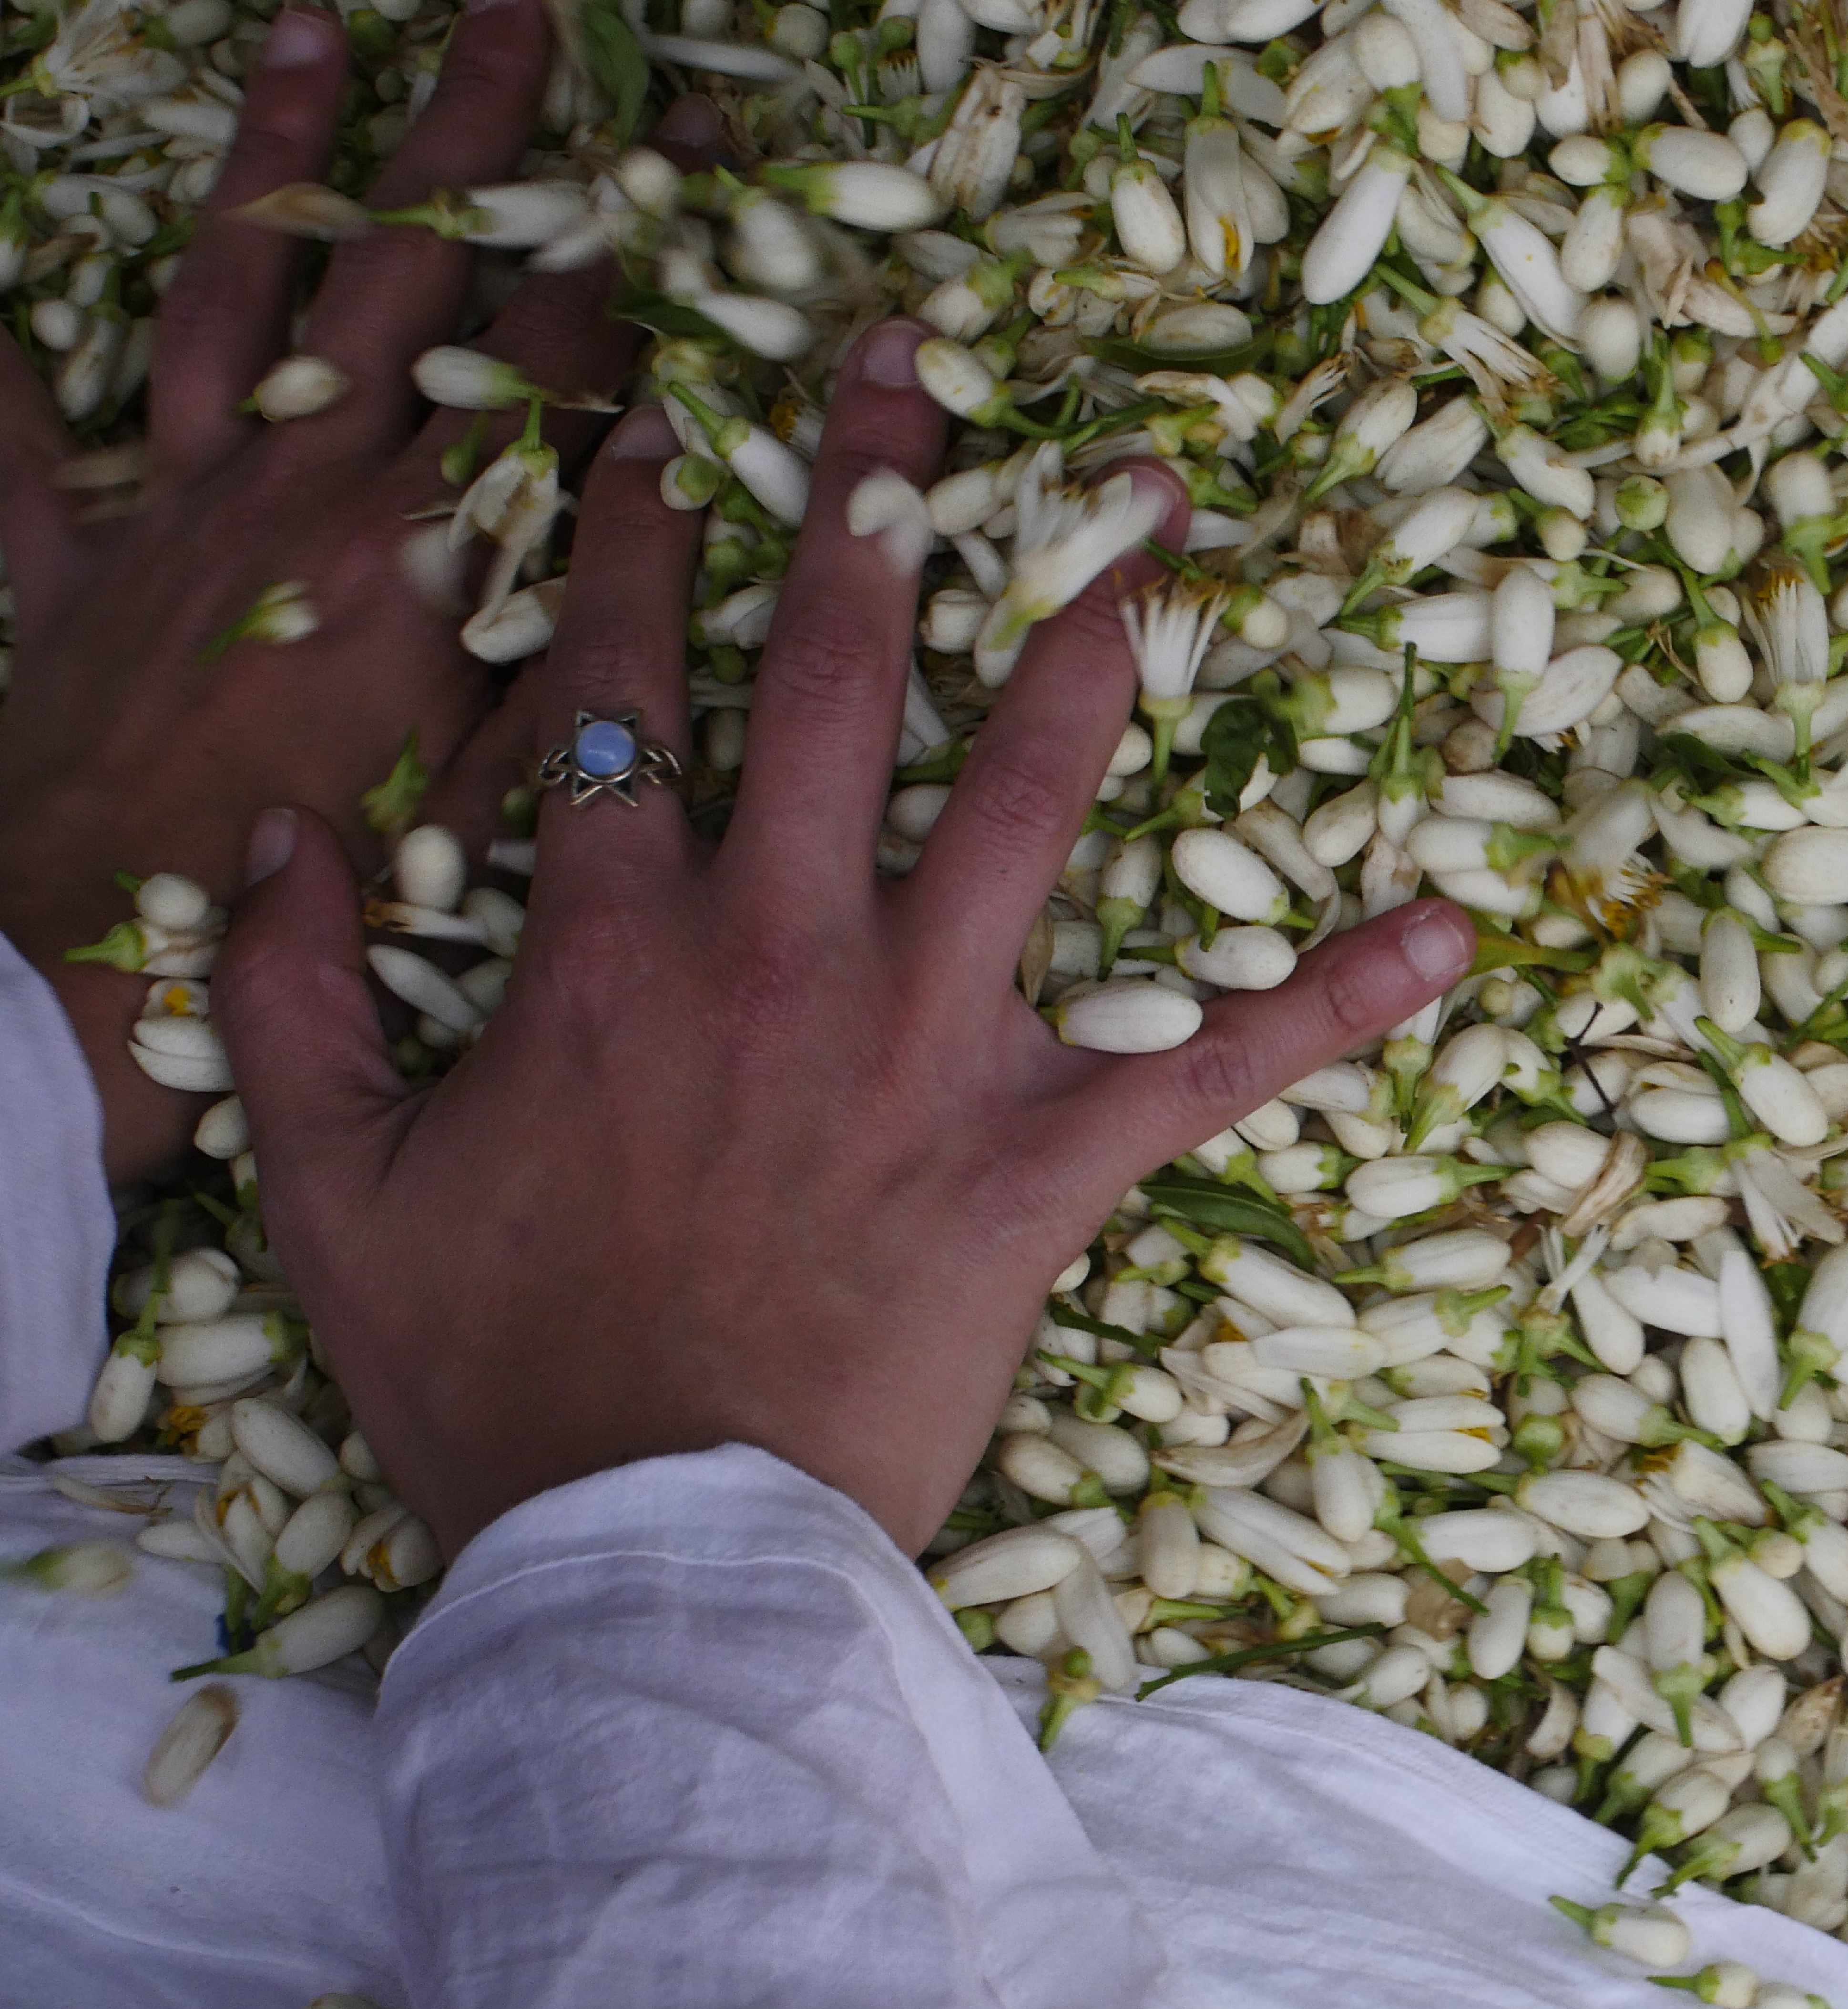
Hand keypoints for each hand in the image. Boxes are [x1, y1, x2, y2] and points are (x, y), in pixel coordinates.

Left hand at [0, 0, 661, 1180]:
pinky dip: (5, 365)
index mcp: (420, 547)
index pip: (546, 358)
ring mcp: (172, 509)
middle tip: (518, 13)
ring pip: (232, 286)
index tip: (683, 151)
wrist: (96, 975)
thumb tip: (661, 492)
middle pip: (402, 271)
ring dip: (275, 150)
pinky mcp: (64, 565)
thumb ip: (580, 639)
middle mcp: (299, 488)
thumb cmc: (322, 915)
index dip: (626, 247)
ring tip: (316, 28)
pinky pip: (19, 449)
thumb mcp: (496, 786)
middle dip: (473, 136)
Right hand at [218, 323, 1473, 1558]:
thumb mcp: (328, 1187)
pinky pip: (1222, 1066)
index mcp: (612, 946)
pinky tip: (1449, 934)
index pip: (613, 689)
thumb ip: (282, 1002)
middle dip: (877, 507)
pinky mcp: (1045, 1160)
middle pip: (835, 679)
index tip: (653, 430)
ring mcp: (927, 1045)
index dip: (626, 544)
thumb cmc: (496, 1376)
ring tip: (1156, 522)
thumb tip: (266, 848)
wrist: (645, 1538)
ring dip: (1095, 646)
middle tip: (923, 379)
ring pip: (1029, 795)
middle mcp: (779, 951)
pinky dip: (1338, 1000)